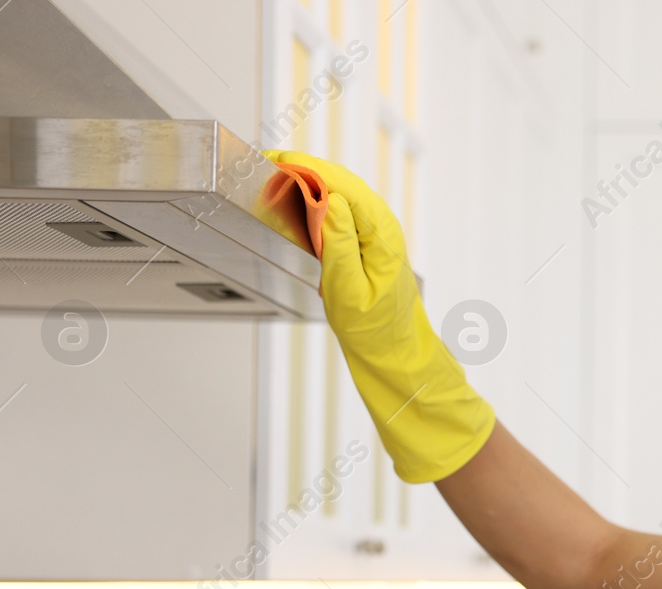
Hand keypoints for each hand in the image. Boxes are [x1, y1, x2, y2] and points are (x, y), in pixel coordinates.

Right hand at [264, 151, 494, 482]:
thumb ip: (338, 244)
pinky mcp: (366, 242)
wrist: (394, 355)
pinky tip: (295, 201)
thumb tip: (329, 201)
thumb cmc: (374, 332)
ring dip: (308, 182)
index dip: (308, 168)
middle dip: (304, 169)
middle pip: (341, 182)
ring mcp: (376, 233)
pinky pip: (339, 211)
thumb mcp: (348, 292)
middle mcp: (383, 228)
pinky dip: (315, 202)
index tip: (276, 161)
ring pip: (340, 193)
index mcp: (382, 236)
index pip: (343, 187)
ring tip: (275, 178)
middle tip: (267, 164)